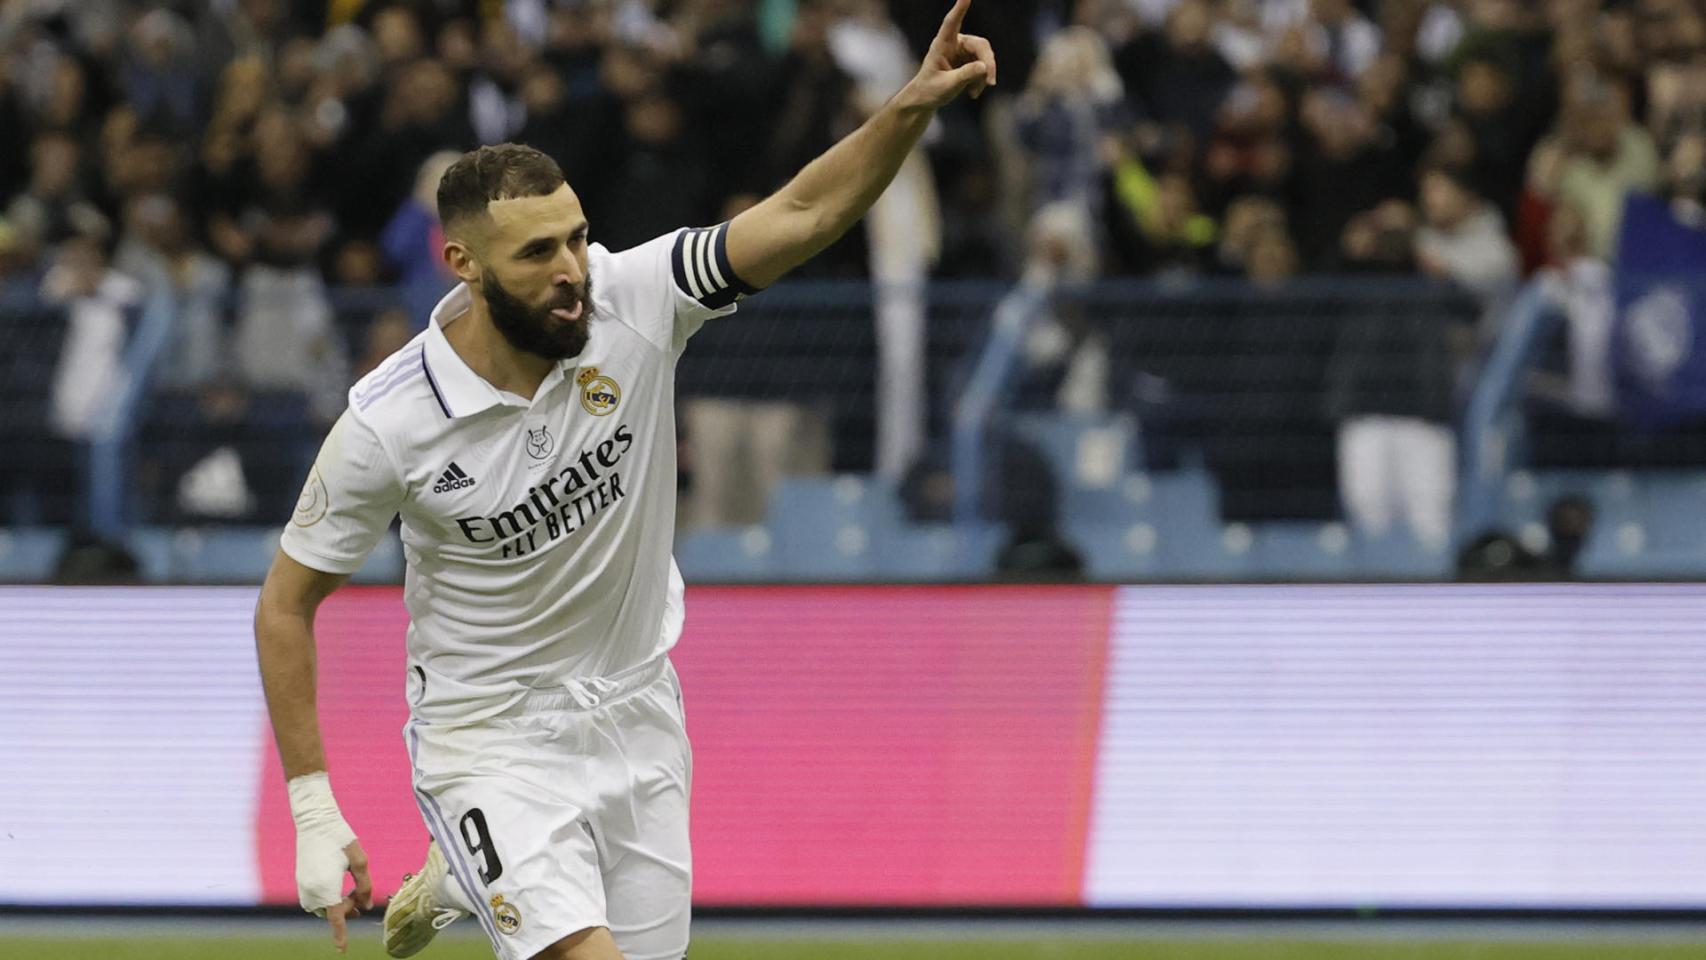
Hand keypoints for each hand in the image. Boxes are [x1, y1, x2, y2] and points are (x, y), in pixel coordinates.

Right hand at [288, 773, 371, 952]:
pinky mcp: (300, 881)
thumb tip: (366, 906)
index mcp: (326, 887)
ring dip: (336, 903)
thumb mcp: (359, 861)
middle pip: (331, 912)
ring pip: (322, 907)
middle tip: (360, 893)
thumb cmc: (340, 838)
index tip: (342, 950)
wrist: (315, 821)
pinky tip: (337, 884)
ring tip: (350, 890)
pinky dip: (326, 897)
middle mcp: (311, 891)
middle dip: (347, 907)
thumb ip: (365, 885)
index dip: (340, 934)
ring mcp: (302, 887)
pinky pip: (314, 900)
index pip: (335, 918)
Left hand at [900, 0, 997, 110]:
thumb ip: (965, 76)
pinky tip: (973, 93)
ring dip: (984, 76)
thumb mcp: (946, 86)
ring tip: (975, 93)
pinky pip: (984, 67)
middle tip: (991, 82)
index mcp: (942, 44)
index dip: (959, 9)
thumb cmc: (929, 90)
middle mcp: (954, 43)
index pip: (951, 23)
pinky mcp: (969, 61)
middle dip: (988, 63)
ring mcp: (963, 51)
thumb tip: (985, 66)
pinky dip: (981, 81)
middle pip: (980, 45)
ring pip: (985, 57)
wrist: (925, 100)